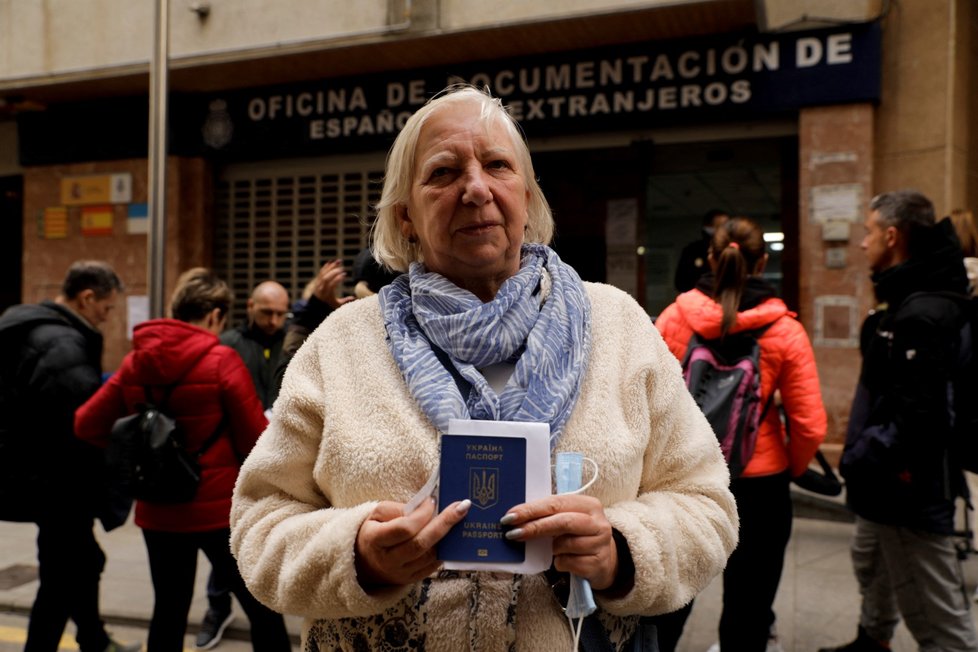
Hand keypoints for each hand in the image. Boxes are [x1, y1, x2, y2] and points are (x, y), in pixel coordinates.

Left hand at [312, 260, 354, 308]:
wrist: (316, 306)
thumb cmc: (329, 305)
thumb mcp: (337, 305)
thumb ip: (345, 301)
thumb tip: (354, 298)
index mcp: (327, 294)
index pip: (331, 284)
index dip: (338, 279)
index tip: (344, 274)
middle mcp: (321, 288)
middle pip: (326, 278)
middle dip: (334, 271)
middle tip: (342, 267)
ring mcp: (318, 284)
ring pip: (324, 273)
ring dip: (331, 266)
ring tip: (339, 261)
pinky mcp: (317, 281)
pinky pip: (321, 272)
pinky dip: (326, 267)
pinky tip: (331, 262)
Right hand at [354, 498, 470, 589]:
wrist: (363, 561)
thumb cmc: (373, 530)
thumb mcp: (377, 514)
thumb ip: (399, 509)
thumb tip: (428, 506)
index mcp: (375, 540)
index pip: (403, 529)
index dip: (421, 515)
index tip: (433, 500)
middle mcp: (387, 561)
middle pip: (420, 544)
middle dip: (444, 524)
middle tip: (462, 507)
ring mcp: (400, 573)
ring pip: (429, 556)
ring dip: (447, 537)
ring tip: (459, 519)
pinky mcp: (411, 580)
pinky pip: (433, 566)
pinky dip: (444, 550)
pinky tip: (452, 536)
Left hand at [502, 495, 617, 589]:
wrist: (604, 560)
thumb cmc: (578, 536)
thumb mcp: (568, 519)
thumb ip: (549, 515)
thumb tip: (516, 518)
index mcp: (588, 504)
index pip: (555, 503)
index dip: (531, 510)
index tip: (510, 517)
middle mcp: (598, 522)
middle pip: (562, 522)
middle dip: (534, 527)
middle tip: (512, 533)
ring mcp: (600, 544)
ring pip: (564, 545)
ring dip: (551, 548)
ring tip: (552, 549)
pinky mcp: (597, 564)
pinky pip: (568, 563)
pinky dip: (560, 562)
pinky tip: (564, 560)